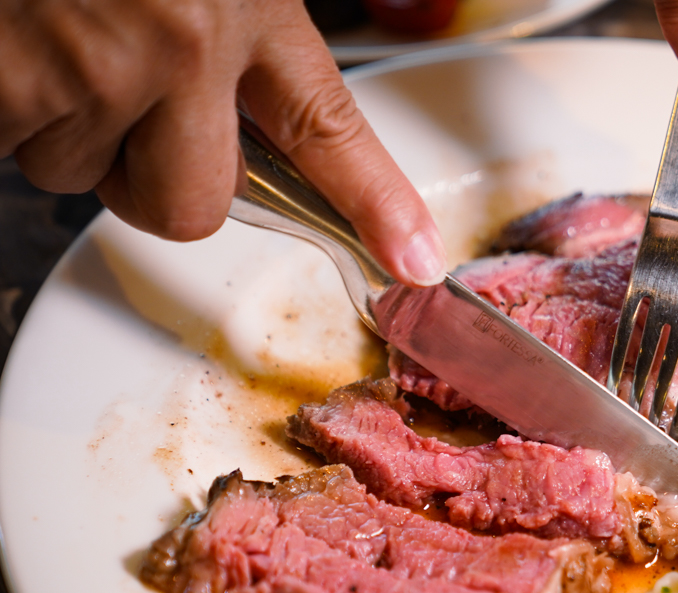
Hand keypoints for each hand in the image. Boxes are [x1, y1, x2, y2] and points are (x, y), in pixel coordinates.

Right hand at [0, 0, 445, 286]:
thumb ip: (234, 34)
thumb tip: (243, 115)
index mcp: (247, 1)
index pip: (328, 127)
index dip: (374, 201)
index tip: (411, 254)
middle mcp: (186, 38)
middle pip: (193, 205)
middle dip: (150, 177)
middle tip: (117, 101)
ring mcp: (99, 63)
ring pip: (86, 174)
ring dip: (63, 126)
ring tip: (50, 33)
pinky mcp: (14, 80)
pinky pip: (15, 148)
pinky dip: (6, 110)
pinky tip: (14, 42)